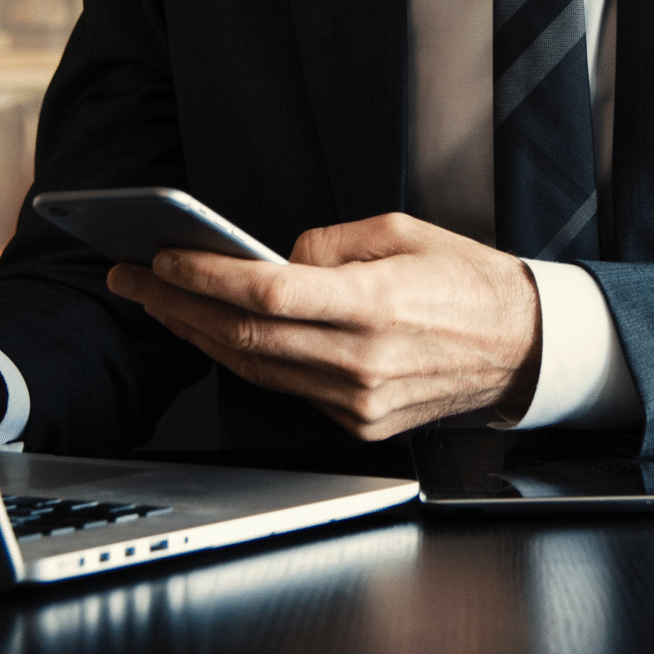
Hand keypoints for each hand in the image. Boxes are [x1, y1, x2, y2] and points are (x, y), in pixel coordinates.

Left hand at [106, 213, 542, 440]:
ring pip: (255, 368)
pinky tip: (218, 331)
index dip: (205, 276)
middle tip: (132, 279)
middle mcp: (361, 361)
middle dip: (177, 305)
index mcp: (374, 305)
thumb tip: (278, 256)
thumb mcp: (403, 231)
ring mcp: (357, 401)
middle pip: (245, 336)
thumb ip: (331, 243)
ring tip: (159, 301)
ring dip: (198, 333)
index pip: (268, 292)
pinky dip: (246, 357)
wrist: (521, 348)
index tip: (163, 257)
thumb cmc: (468, 281)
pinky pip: (287, 387)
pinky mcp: (359, 422)